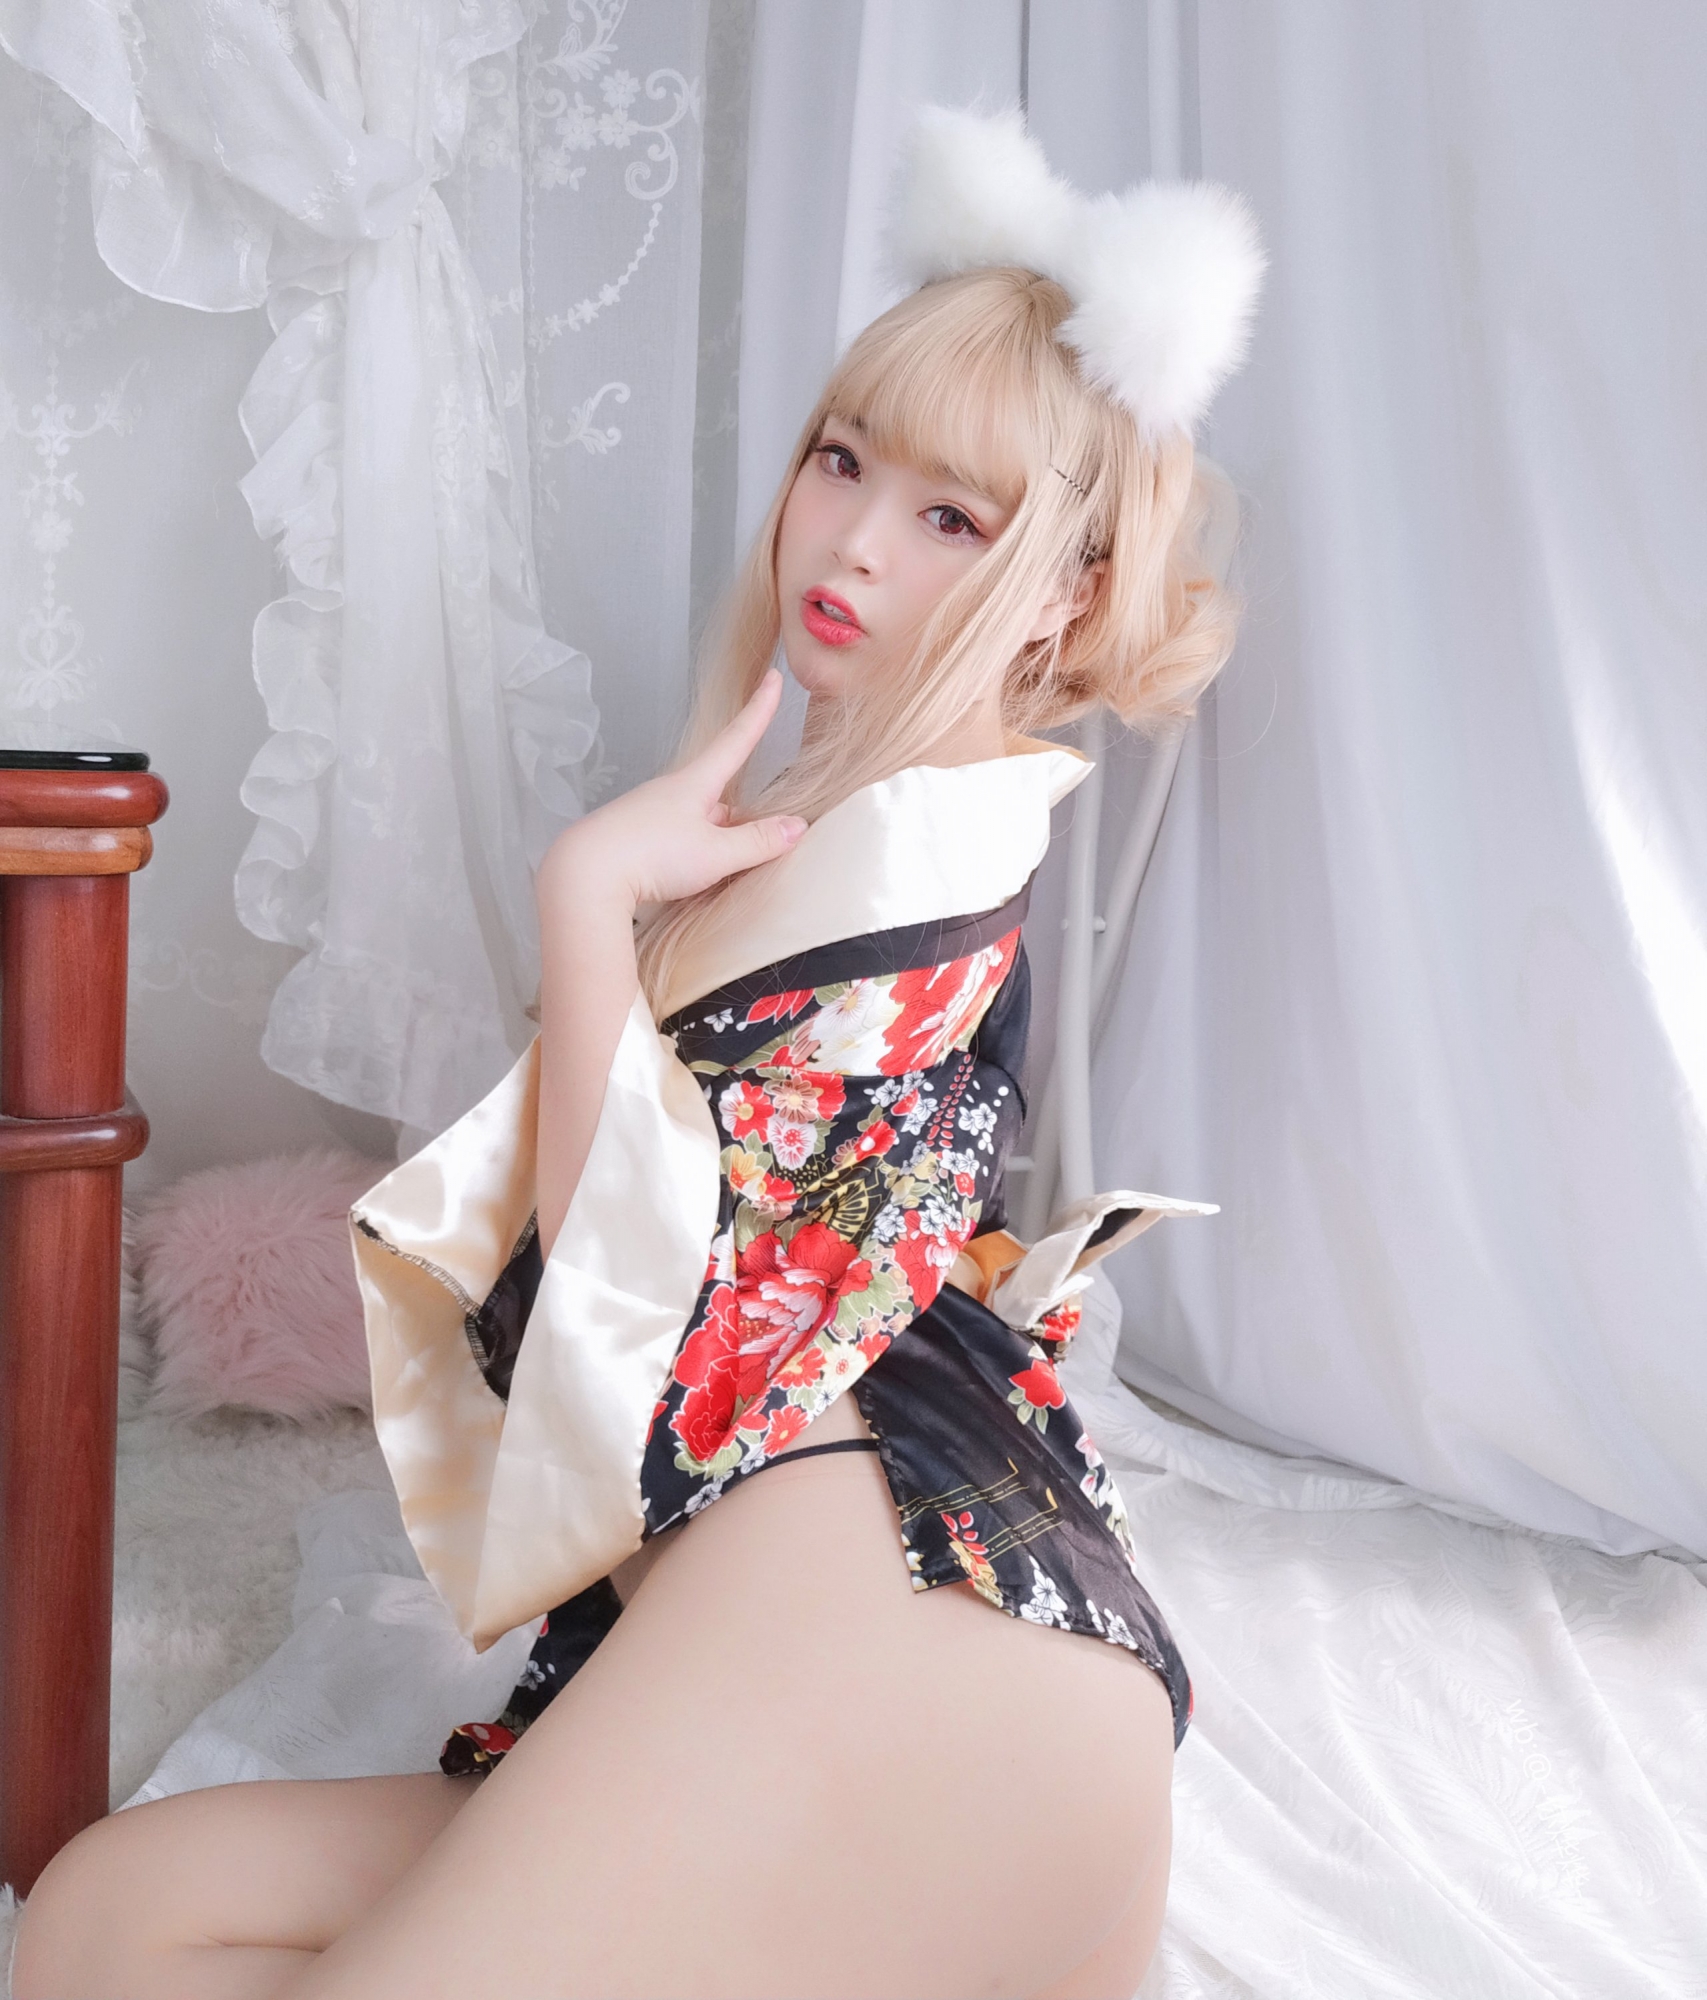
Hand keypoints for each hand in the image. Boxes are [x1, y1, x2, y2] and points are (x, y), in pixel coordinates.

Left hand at [540, 671, 805, 913]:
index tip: (772, 678)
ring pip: (695, 820)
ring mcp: (647, 815)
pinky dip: (688, 855)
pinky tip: (684, 877)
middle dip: (737, 814)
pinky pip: (673, 840)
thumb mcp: (715, 853)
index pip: (737, 739)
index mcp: (694, 783)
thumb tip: (797, 826)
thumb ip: (758, 841)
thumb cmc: (650, 856)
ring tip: (717, 869)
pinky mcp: (631, 840)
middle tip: (757, 835)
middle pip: (717, 792)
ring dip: (712, 839)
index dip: (759, 709)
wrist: (583, 877)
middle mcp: (669, 792)